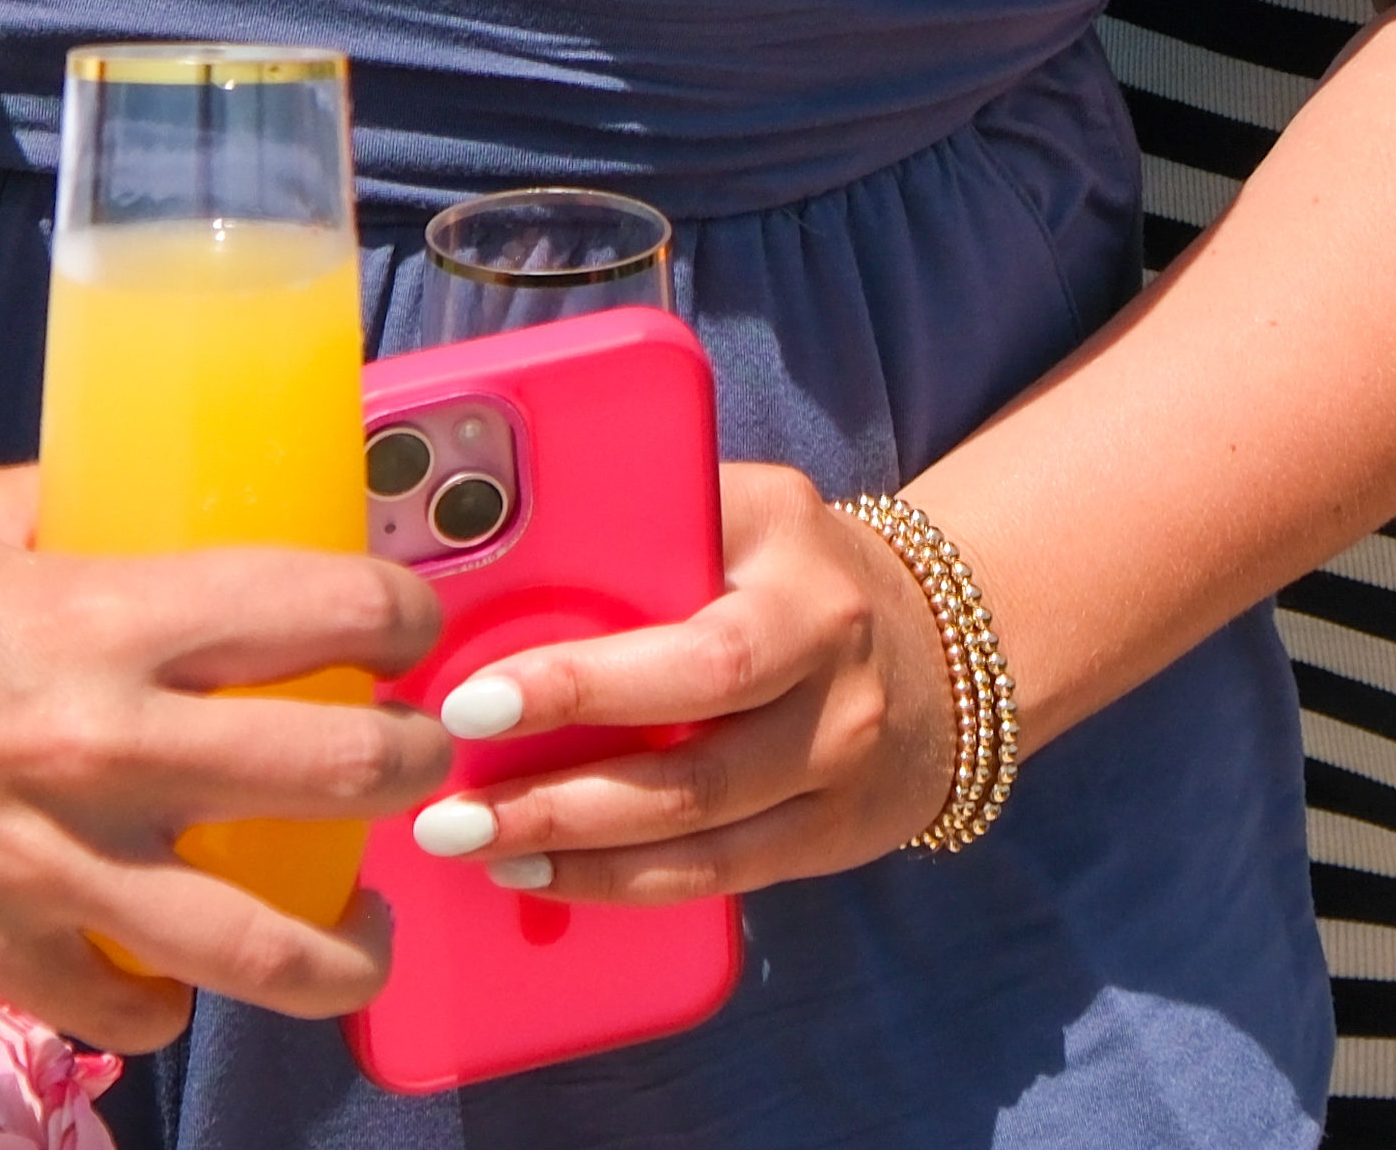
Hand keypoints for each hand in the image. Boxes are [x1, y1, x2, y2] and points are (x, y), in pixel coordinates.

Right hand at [0, 465, 449, 1045]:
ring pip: (261, 945)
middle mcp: (96, 747)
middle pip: (334, 774)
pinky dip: (165, 1005)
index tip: (414, 623)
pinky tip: (178, 982)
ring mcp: (48, 866)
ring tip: (361, 932)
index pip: (315, 607)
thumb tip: (138, 495)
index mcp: (96, 617)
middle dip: (410, 766)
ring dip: (341, 944)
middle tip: (420, 758)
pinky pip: (125, 1009)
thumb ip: (61, 513)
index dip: (399, 613)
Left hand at [381, 465, 945, 902]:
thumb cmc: (787, 571)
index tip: (469, 695)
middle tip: (447, 796)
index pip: (686, 625)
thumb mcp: (736, 513)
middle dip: (558, 781)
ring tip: (470, 841)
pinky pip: (716, 874)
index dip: (579, 677)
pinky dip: (620, 881)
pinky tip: (541, 874)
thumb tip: (477, 562)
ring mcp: (839, 753)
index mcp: (790, 549)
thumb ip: (638, 524)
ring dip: (572, 841)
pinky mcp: (832, 832)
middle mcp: (828, 651)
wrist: (948, 649)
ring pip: (697, 821)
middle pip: (693, 740)